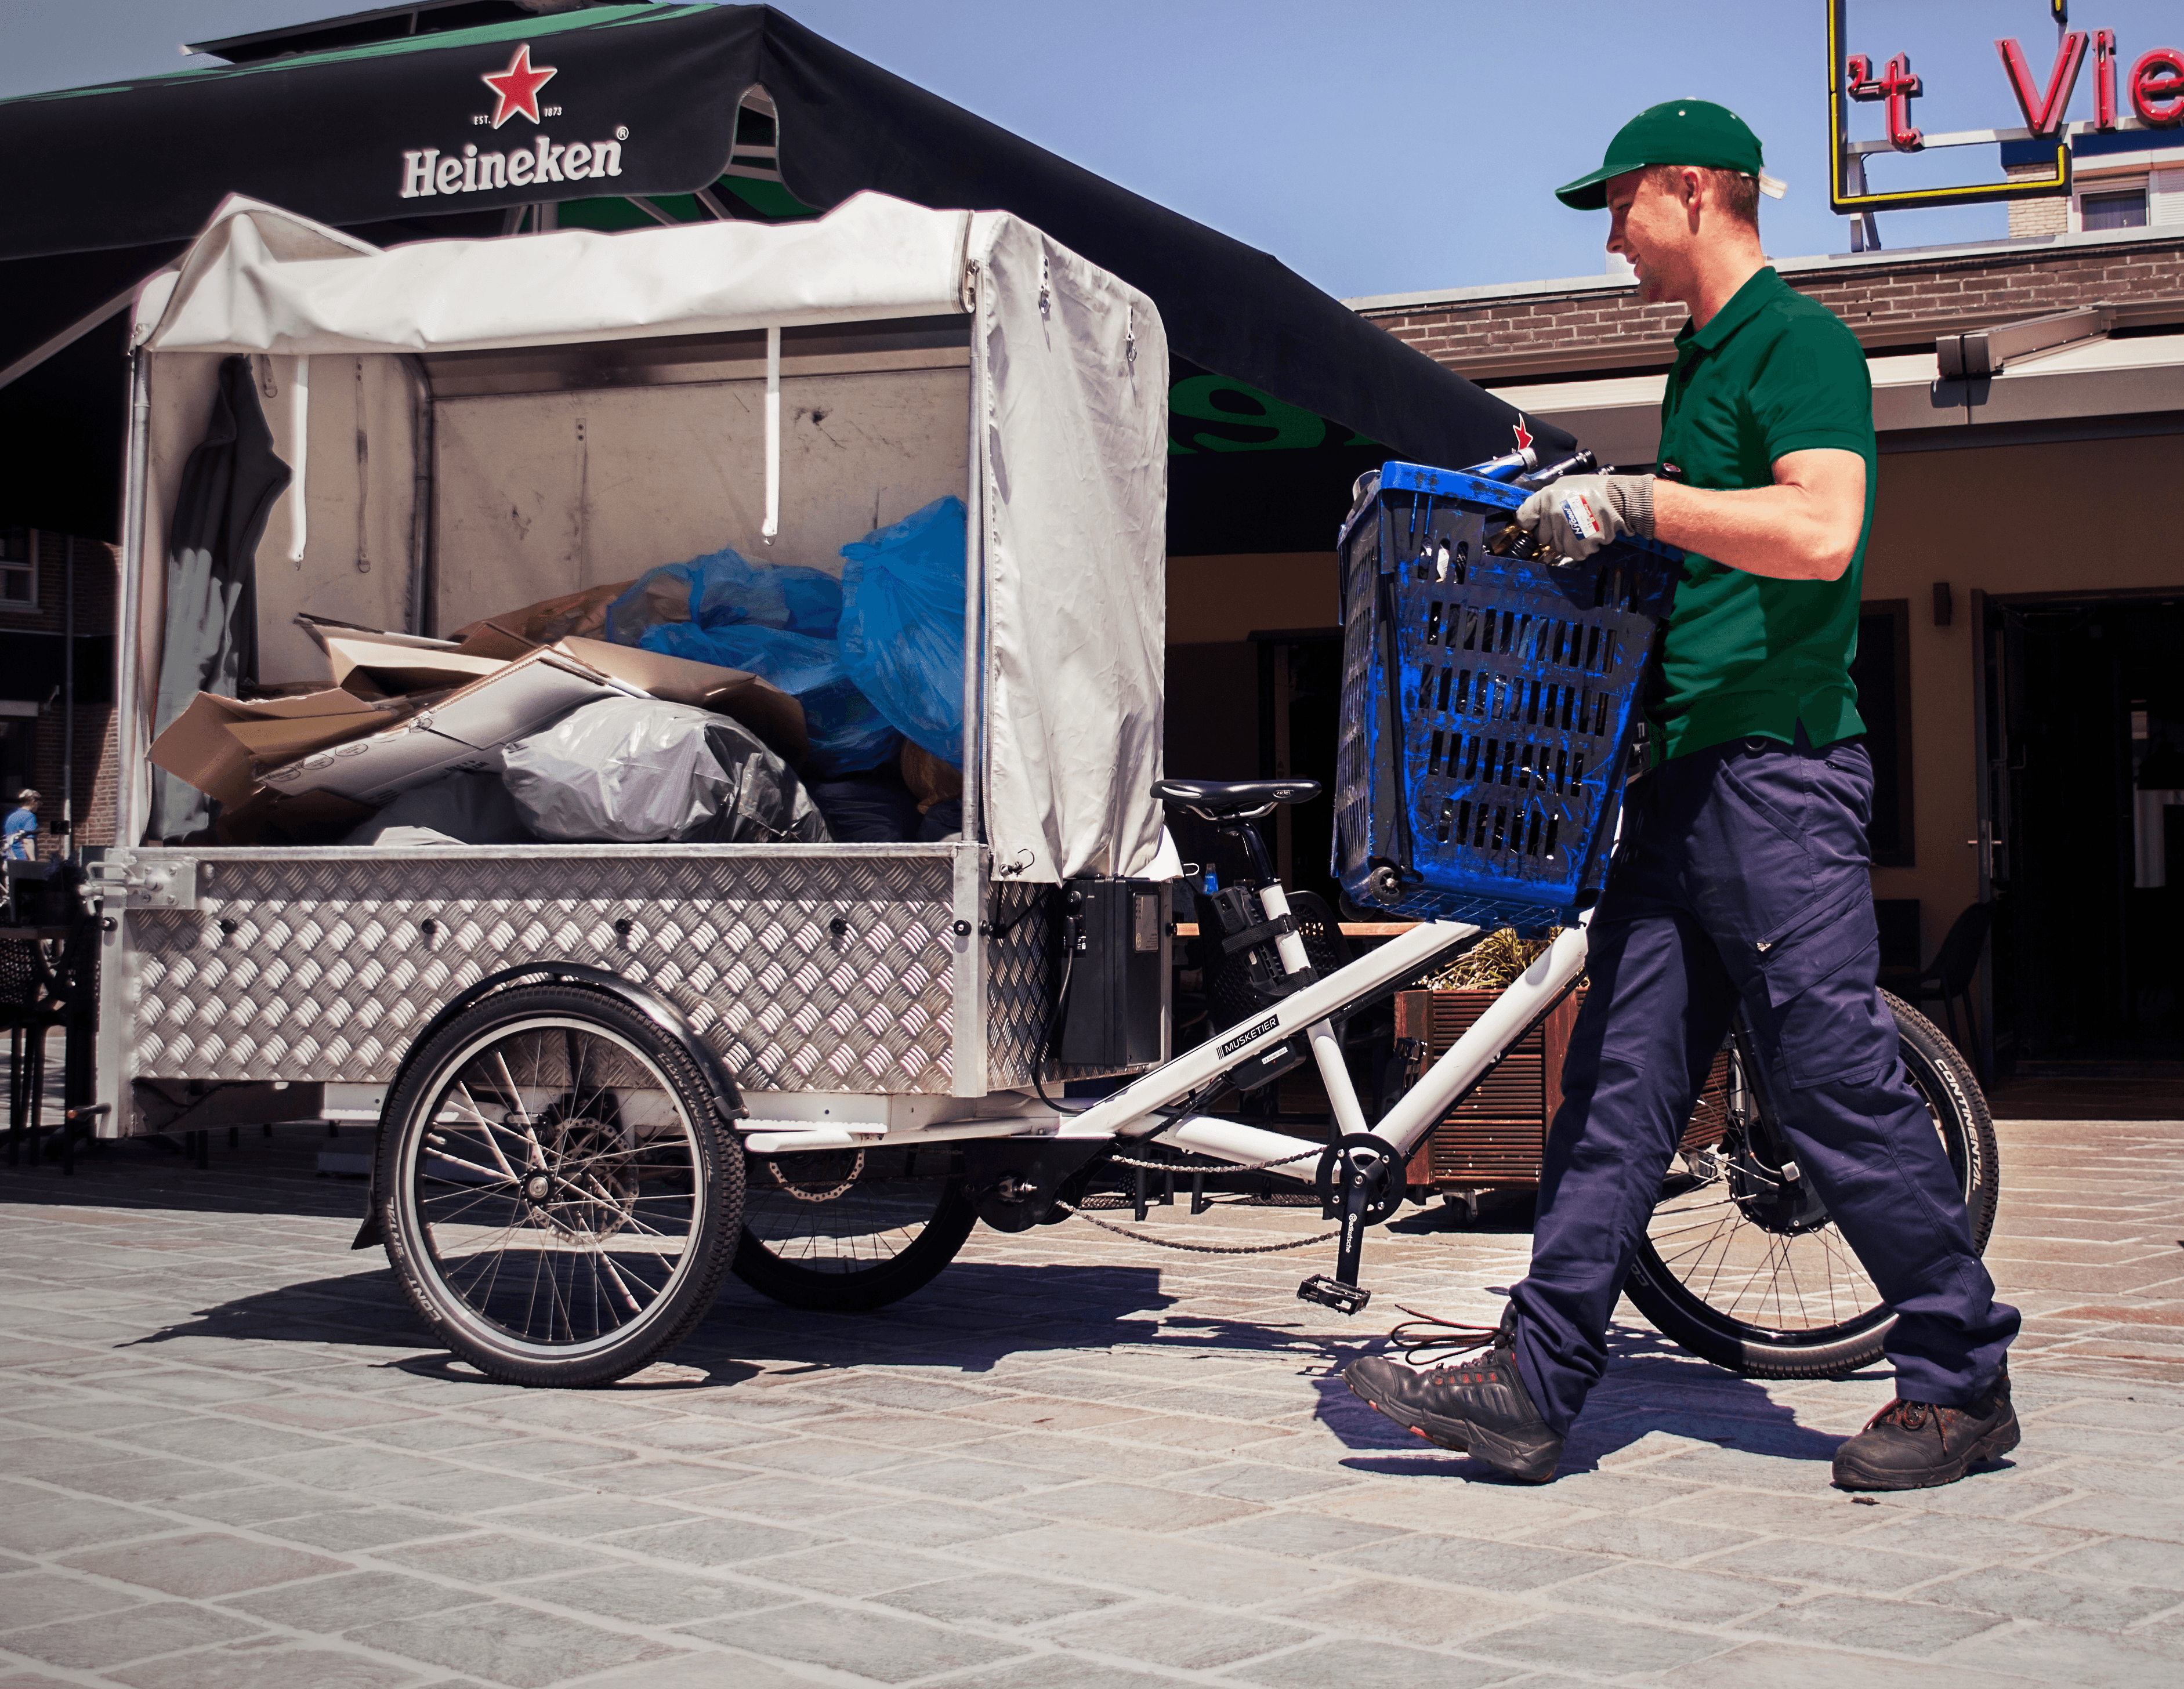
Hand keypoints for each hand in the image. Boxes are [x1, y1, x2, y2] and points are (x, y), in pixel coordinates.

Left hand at [1515, 474, 1652, 559]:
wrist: (1620, 498)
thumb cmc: (1593, 490)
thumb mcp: (1564, 484)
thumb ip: (1546, 499)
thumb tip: (1534, 514)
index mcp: (1547, 497)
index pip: (1523, 517)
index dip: (1529, 522)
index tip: (1535, 524)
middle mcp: (1554, 513)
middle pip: (1541, 537)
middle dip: (1553, 533)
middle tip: (1569, 523)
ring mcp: (1567, 530)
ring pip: (1558, 547)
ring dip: (1569, 542)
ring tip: (1582, 528)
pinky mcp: (1581, 543)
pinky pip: (1574, 553)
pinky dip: (1583, 548)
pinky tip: (1590, 535)